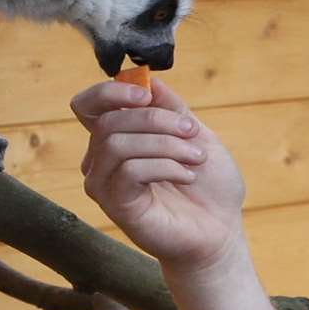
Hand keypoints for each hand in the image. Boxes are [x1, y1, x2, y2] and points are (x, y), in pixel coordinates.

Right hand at [71, 77, 245, 270]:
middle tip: (191, 131)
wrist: (220, 230)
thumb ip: (171, 107)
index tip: (146, 93)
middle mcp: (102, 160)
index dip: (109, 92)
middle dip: (156, 119)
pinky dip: (165, 166)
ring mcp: (105, 184)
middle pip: (108, 121)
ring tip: (196, 157)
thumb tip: (149, 80)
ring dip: (164, 144)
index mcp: (118, 137)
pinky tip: (187, 176)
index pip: (88, 105)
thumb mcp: (194, 134)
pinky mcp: (116, 206)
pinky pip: (129, 171)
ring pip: (117, 144)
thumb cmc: (208, 185)